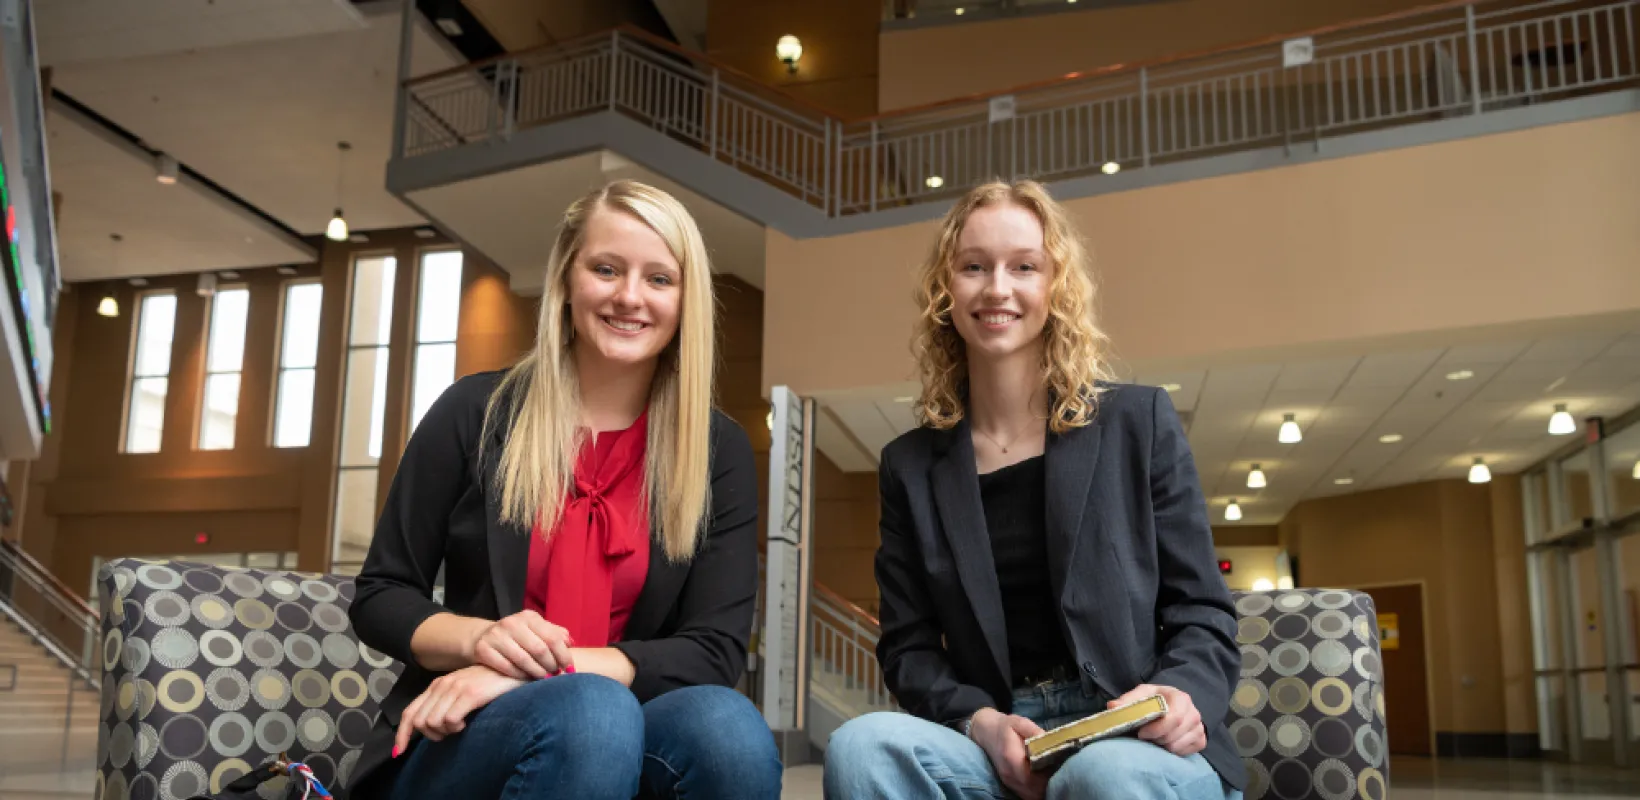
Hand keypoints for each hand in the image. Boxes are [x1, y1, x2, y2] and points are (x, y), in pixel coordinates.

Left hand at [394, 665, 524, 754]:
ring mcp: (456, 688)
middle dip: (432, 735)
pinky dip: (456, 728)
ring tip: (461, 725)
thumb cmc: (491, 684)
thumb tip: (430, 728)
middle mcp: (442, 685)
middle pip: (420, 722)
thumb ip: (445, 704)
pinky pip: (450, 721)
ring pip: (432, 723)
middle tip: (450, 733)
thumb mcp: (462, 692)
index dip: (402, 734)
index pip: (410, 712)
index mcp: (437, 685)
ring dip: (445, 732)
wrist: (515, 669)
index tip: (400, 751)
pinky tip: (467, 722)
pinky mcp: (470, 694)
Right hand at [464, 610, 574, 679]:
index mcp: (529, 617)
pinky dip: (520, 676)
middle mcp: (512, 623)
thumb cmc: (518, 636)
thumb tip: (570, 643)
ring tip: (544, 678)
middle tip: (556, 675)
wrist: (483, 638)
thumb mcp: (536, 630)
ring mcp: (496, 636)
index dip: (563, 655)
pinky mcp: (483, 649)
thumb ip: (555, 634)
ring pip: (523, 660)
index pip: (552, 637)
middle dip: (551, 665)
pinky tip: (526, 679)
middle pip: (539, 649)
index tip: (570, 668)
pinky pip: (507, 667)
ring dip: (537, 673)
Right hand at [968, 708, 1049, 799]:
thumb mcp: (1019, 722)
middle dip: (1048, 785)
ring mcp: (1008, 781)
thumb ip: (1033, 730)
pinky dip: (1037, 791)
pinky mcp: (1010, 784)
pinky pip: (1026, 795)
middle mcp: (1009, 774)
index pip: (1031, 777)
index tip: (1058, 767)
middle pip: (1033, 790)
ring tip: (1053, 777)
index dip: (1047, 776)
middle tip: (1059, 773)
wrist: (986, 732)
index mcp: (1011, 758)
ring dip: (1043, 790)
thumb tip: (1050, 739)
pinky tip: (1044, 781)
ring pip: (1030, 795)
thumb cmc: (1005, 726)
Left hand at [1110, 684, 1204, 755]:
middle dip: (1154, 739)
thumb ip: (1128, 700)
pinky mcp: (1200, 741)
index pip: (1173, 719)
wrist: (1174, 704)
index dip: (1155, 729)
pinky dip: (1170, 751)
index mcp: (1181, 698)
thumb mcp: (1143, 694)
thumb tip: (1112, 706)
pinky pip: (1183, 753)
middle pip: (1172, 735)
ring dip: (1160, 745)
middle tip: (1144, 736)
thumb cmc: (1156, 700)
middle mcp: (1194, 713)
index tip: (1141, 732)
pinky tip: (1164, 742)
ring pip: (1176, 746)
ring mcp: (1199, 728)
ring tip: (1153, 738)